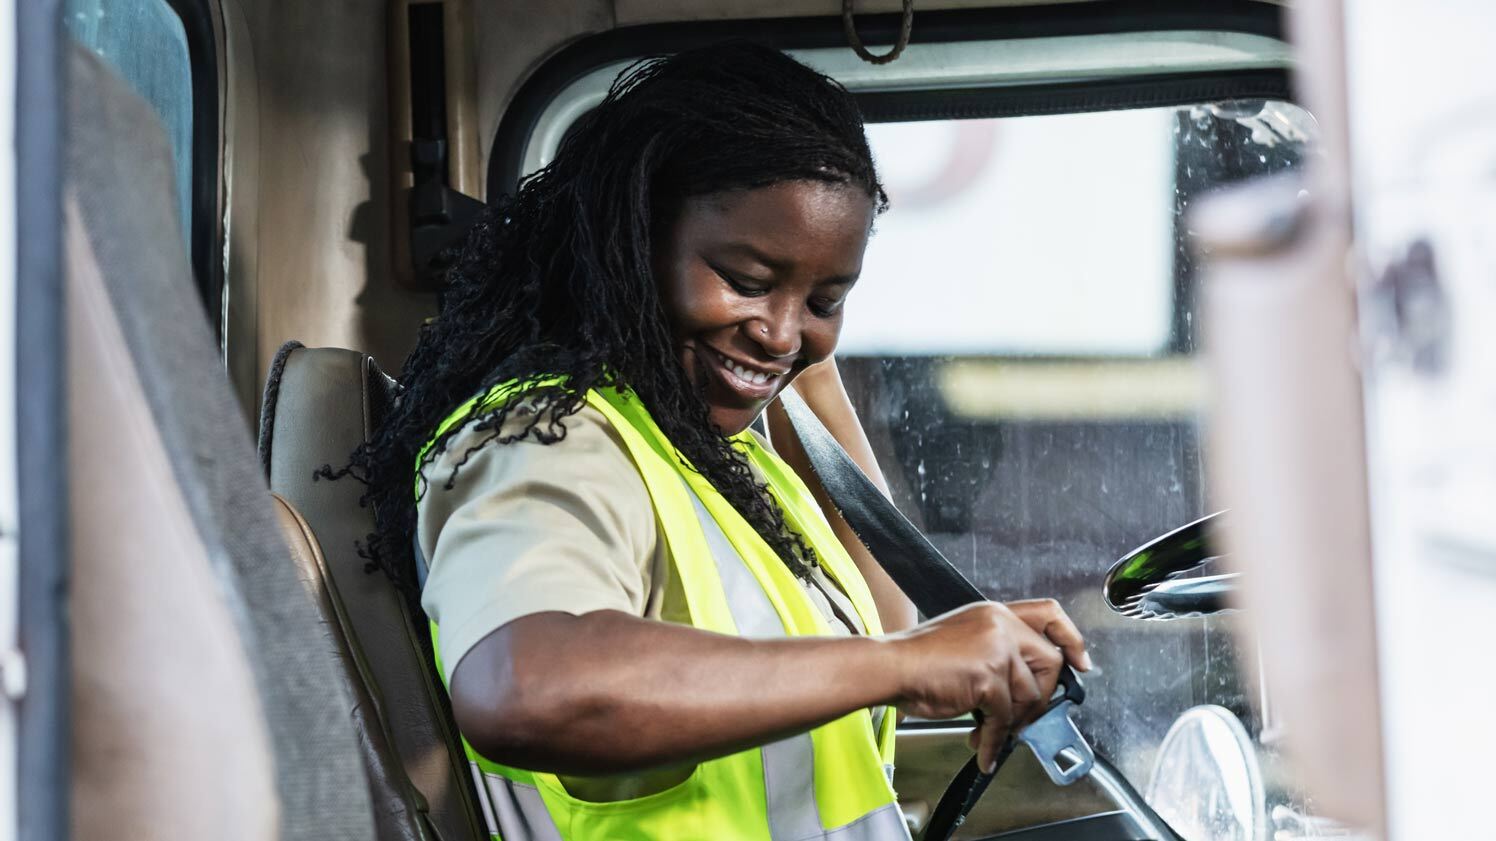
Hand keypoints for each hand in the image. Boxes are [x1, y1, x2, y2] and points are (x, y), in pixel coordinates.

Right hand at [886, 600, 1087, 772]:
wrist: (890, 667)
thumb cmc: (917, 659)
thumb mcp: (965, 638)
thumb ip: (997, 650)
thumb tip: (1025, 684)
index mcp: (995, 613)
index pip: (1049, 614)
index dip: (1071, 639)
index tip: (1080, 662)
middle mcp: (1000, 625)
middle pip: (1050, 662)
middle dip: (1042, 696)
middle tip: (1024, 715)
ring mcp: (997, 650)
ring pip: (1029, 696)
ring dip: (1012, 723)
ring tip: (988, 732)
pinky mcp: (989, 677)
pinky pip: (1004, 719)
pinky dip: (994, 740)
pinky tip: (984, 749)